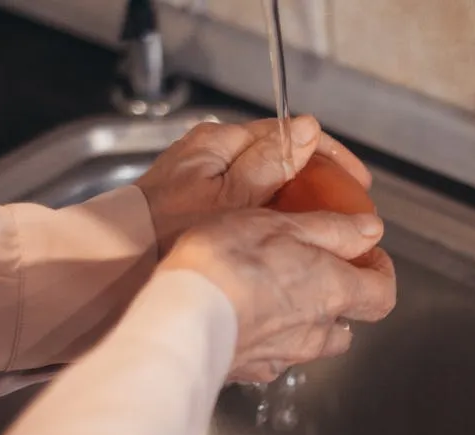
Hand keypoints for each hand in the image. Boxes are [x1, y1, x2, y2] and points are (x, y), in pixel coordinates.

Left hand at [137, 115, 371, 258]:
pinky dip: (274, 224)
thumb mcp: (228, 198)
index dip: (331, 158)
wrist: (115, 265)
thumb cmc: (163, 232)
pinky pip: (250, 210)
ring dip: (300, 209)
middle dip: (320, 187)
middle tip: (350, 216)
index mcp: (221, 144)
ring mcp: (206, 184)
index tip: (358, 184)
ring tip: (327, 236)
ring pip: (268, 188)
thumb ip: (269, 163)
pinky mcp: (200, 212)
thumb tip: (307, 130)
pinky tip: (287, 248)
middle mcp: (213, 158)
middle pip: (282, 161)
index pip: (290, 135)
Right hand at [158, 208, 396, 382]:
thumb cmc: (230, 262)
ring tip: (274, 294)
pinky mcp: (251, 370)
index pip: (383, 295)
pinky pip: (272, 356)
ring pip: (310, 343)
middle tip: (318, 273)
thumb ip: (333, 230)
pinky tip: (243, 317)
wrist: (181, 317)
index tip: (367, 256)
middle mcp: (316, 332)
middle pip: (346, 326)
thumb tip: (371, 231)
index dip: (381, 274)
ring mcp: (284, 356)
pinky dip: (268, 338)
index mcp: (334, 292)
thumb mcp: (284, 225)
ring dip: (304, 323)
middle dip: (340, 302)